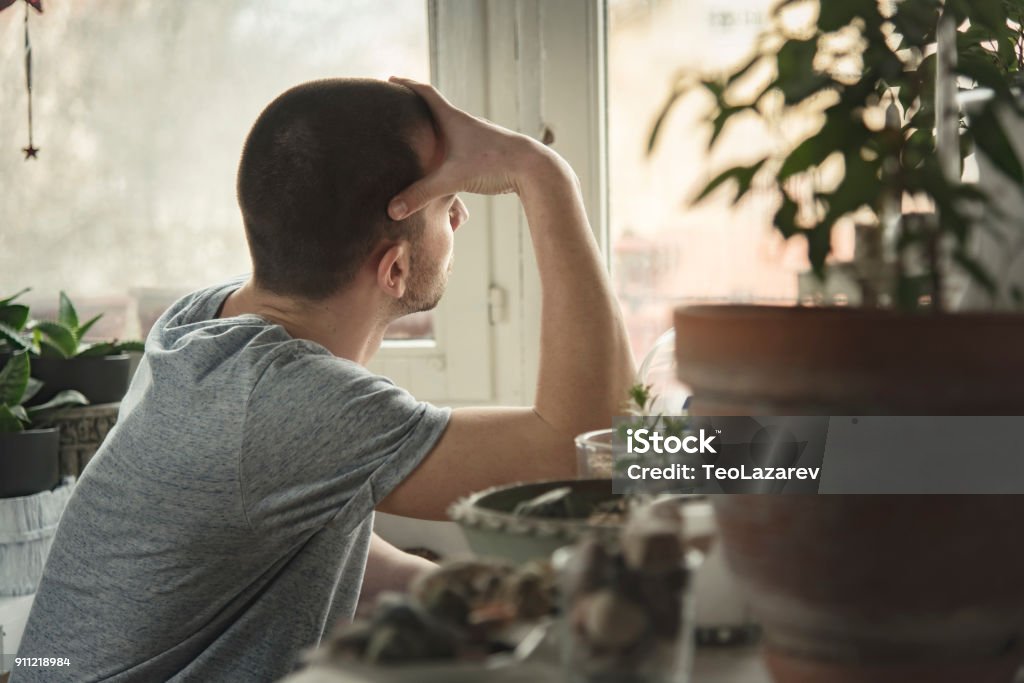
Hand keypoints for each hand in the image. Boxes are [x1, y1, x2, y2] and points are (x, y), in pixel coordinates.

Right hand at [387, 76, 545, 219]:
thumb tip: (392, 211)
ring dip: (434, 128)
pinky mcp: (488, 152)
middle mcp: (466, 124)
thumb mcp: (452, 179)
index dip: (406, 86)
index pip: (426, 94)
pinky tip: (446, 160)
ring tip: (419, 135)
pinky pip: (461, 144)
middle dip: (416, 107)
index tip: (390, 80)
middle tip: (397, 107)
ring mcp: (478, 137)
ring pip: (451, 128)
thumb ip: (421, 194)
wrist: (534, 169)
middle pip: (436, 108)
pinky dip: (448, 147)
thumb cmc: (494, 165)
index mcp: (454, 120)